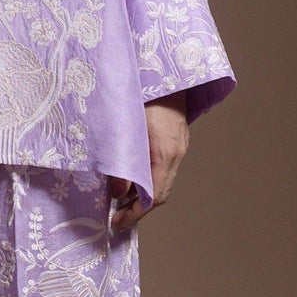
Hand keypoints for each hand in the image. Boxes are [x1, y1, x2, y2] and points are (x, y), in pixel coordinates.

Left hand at [109, 91, 189, 234]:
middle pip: (161, 192)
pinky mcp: (176, 141)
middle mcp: (176, 153)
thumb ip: (121, 161)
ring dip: (143, 195)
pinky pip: (164, 169)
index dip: (135, 213)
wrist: (165, 73)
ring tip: (120, 203)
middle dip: (139, 209)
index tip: (117, 223)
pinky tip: (132, 180)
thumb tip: (117, 192)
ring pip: (163, 181)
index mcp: (165, 152)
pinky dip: (149, 180)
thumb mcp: (126, 128)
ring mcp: (179, 147)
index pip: (154, 195)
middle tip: (116, 218)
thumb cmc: (143, 95)